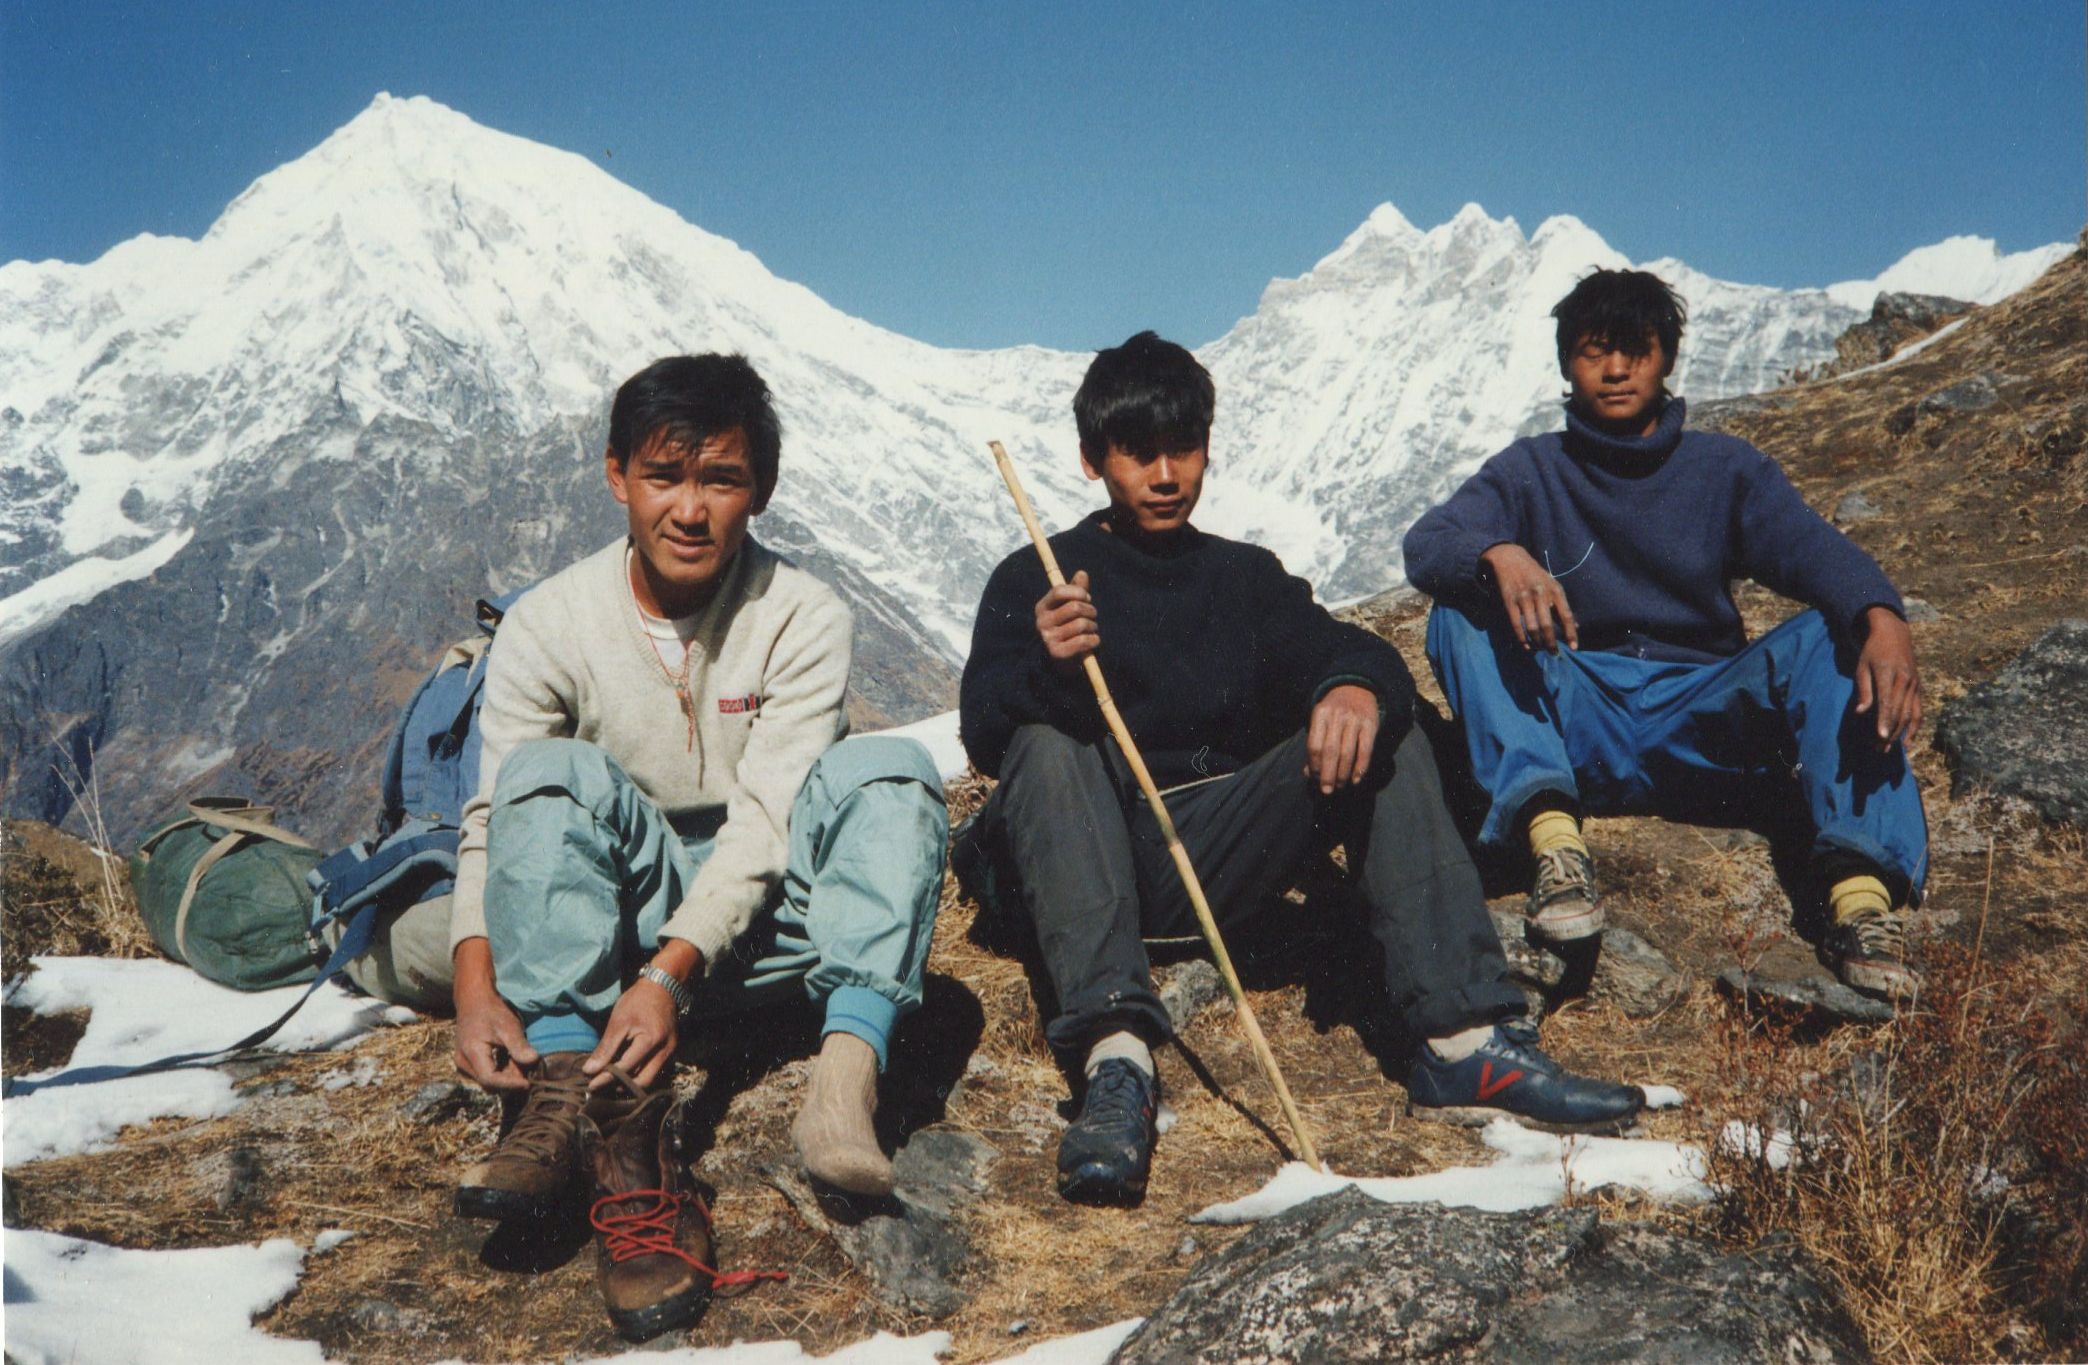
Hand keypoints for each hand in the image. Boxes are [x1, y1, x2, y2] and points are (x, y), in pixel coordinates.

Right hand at [452, 938, 536, 1092]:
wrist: (474, 998)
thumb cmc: (491, 1010)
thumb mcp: (508, 1026)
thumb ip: (518, 1046)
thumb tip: (533, 1061)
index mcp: (471, 1053)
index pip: (489, 1079)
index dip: (510, 1084)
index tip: (528, 1083)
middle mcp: (463, 1062)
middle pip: (488, 1083)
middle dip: (509, 1081)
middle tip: (528, 1072)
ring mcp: (463, 1062)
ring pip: (486, 1080)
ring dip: (505, 1077)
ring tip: (521, 1065)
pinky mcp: (467, 1060)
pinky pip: (484, 1072)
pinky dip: (500, 1071)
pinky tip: (512, 1061)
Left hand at [582, 940, 699, 1091]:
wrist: (662, 987)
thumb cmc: (638, 1001)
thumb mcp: (618, 1021)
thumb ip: (606, 1048)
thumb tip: (589, 1070)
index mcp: (652, 1040)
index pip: (626, 1068)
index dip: (606, 1078)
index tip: (590, 1084)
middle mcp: (665, 1050)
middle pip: (642, 1081)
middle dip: (620, 1087)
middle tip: (601, 1087)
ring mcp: (670, 1052)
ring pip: (650, 1078)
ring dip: (630, 1084)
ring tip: (610, 1082)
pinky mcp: (670, 1051)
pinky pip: (654, 1070)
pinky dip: (638, 1074)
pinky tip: (624, 1072)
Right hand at [1034, 570, 1098, 669]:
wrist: (1062, 659)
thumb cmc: (1068, 627)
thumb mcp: (1069, 607)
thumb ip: (1076, 590)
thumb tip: (1082, 573)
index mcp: (1042, 607)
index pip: (1058, 591)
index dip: (1077, 591)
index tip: (1087, 597)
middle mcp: (1041, 622)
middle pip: (1074, 607)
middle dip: (1090, 610)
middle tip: (1093, 616)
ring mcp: (1048, 638)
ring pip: (1081, 624)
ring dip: (1093, 627)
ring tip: (1092, 629)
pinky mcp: (1057, 653)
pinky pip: (1082, 641)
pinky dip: (1093, 640)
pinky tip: (1094, 640)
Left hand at [1304, 684, 1380, 794]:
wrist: (1357, 688)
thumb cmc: (1334, 711)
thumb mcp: (1320, 721)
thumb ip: (1314, 745)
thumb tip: (1308, 773)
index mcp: (1320, 714)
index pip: (1314, 745)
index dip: (1314, 765)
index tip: (1314, 779)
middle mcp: (1337, 716)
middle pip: (1330, 751)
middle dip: (1327, 774)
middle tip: (1326, 790)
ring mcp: (1355, 720)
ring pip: (1347, 753)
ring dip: (1343, 774)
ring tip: (1340, 786)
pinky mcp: (1370, 725)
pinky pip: (1365, 750)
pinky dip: (1360, 767)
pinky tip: (1355, 779)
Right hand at [1481, 543, 1577, 651]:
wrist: (1510, 559)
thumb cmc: (1535, 575)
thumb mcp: (1551, 585)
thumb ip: (1561, 605)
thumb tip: (1575, 626)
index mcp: (1555, 590)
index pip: (1566, 616)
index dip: (1570, 633)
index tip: (1573, 648)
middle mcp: (1540, 594)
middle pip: (1547, 626)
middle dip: (1551, 643)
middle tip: (1554, 653)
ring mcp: (1524, 598)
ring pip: (1532, 628)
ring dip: (1537, 642)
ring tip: (1540, 649)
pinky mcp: (1509, 602)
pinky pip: (1516, 625)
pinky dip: (1522, 638)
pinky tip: (1527, 646)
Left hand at [1853, 606, 1920, 748]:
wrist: (1894, 634)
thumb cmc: (1872, 651)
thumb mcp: (1862, 667)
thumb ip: (1863, 690)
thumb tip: (1860, 712)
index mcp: (1889, 675)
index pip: (1887, 703)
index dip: (1884, 721)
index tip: (1880, 737)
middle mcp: (1905, 681)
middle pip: (1899, 712)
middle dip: (1890, 732)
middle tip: (1879, 749)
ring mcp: (1914, 685)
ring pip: (1910, 714)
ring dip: (1901, 733)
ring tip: (1890, 749)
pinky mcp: (1919, 687)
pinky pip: (1918, 710)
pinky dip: (1914, 726)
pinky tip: (1907, 739)